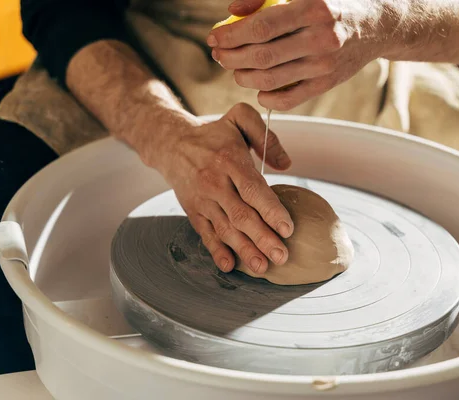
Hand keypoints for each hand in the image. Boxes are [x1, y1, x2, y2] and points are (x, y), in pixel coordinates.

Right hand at [149, 103, 293, 273]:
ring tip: (262, 266)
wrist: (171, 144)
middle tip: (282, 255)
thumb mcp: (239, 119)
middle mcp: (215, 183)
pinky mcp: (193, 212)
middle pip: (242, 216)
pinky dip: (216, 251)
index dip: (271, 211)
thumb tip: (286, 164)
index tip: (287, 228)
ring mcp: (203, 200)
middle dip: (263, 238)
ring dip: (244, 250)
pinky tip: (229, 265)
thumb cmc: (213, 135)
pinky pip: (205, 234)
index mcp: (230, 161)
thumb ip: (266, 137)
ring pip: (225, 229)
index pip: (254, 190)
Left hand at [208, 0, 382, 110]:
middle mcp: (321, 38)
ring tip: (234, 69)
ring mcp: (325, 65)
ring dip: (244, 78)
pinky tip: (259, 90)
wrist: (376, 25)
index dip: (232, 34)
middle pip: (262, 56)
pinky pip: (290, 99)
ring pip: (271, 80)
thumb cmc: (334, 4)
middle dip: (231, 57)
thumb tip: (233, 11)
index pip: (262, 25)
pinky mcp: (327, 84)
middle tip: (219, 55)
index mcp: (314, 7)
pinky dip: (268, 98)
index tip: (214, 37)